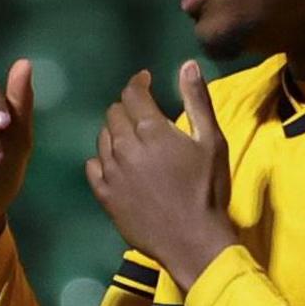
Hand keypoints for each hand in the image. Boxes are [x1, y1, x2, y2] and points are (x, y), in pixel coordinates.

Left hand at [85, 64, 235, 290]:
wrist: (192, 240)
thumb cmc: (207, 189)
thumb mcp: (212, 141)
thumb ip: (197, 101)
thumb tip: (187, 65)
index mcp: (151, 130)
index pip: (132, 94)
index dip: (138, 83)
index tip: (146, 82)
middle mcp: (124, 147)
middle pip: (114, 114)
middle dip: (127, 107)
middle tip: (142, 113)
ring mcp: (111, 172)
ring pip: (102, 138)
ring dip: (115, 131)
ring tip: (131, 137)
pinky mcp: (104, 195)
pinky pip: (93, 166)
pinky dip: (103, 158)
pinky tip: (116, 162)